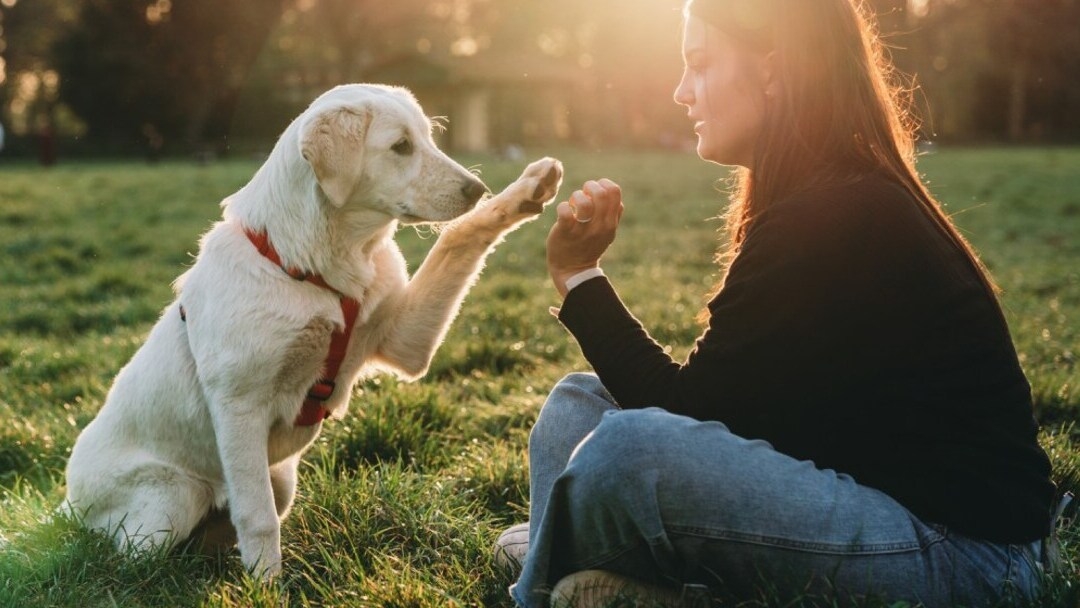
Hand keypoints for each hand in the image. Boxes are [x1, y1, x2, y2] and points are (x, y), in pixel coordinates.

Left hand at [547, 179, 623, 296]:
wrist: (573, 270)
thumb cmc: (589, 246)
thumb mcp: (607, 232)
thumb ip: (613, 213)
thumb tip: (611, 191)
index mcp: (611, 223)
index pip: (615, 191)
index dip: (603, 184)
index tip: (594, 192)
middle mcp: (600, 226)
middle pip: (601, 193)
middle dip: (589, 186)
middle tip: (583, 195)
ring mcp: (582, 230)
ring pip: (584, 202)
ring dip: (576, 196)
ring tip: (573, 204)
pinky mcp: (565, 232)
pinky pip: (565, 211)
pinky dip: (563, 206)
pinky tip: (563, 211)